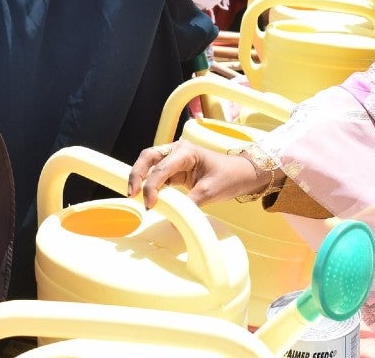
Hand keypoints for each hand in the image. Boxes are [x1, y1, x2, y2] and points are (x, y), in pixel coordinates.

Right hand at [127, 140, 263, 208]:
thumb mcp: (209, 192)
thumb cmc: (229, 177)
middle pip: (148, 157)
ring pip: (150, 165)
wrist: (242, 174)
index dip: (152, 187)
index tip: (150, 205)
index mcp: (186, 151)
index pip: (161, 168)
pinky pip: (158, 175)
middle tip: (132, 195)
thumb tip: (173, 223)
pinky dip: (150, 185)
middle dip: (136, 174)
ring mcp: (175, 159)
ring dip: (141, 179)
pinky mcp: (175, 170)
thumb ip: (189, 206)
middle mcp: (177, 151)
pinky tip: (148, 198)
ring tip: (135, 197)